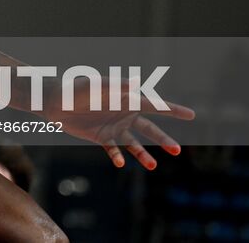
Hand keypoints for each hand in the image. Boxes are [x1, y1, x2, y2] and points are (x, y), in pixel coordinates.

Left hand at [41, 79, 195, 170]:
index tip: (192, 115)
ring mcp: (113, 126)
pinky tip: (120, 163)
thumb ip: (116, 86)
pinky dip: (118, 157)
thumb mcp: (97, 85)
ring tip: (153, 166)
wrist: (56, 101)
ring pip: (135, 144)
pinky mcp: (101, 137)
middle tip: (177, 150)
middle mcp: (123, 114)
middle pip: (149, 129)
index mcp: (127, 100)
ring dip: (144, 155)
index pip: (155, 106)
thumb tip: (136, 83)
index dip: (173, 110)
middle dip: (164, 139)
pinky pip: (114, 149)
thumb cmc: (77, 88)